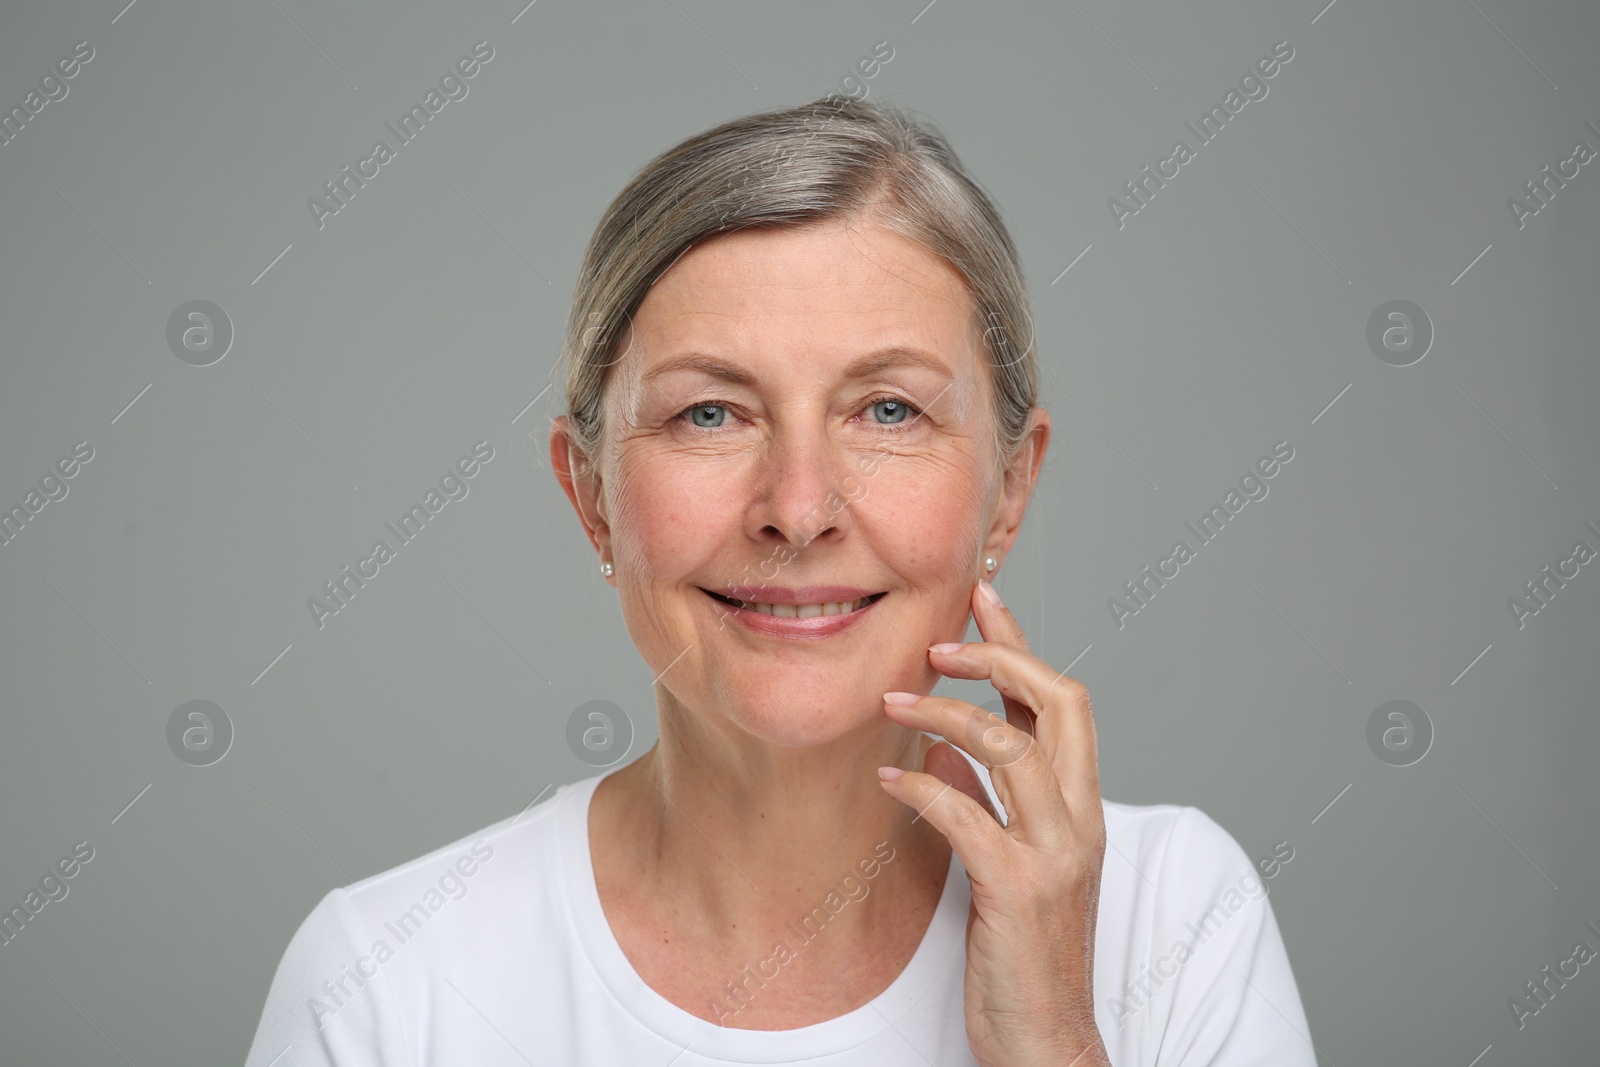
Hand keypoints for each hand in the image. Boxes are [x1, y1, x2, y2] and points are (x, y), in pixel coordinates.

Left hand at [877, 578, 1110, 1066]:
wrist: (1047, 1043)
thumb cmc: (1024, 955)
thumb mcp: (1008, 865)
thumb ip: (987, 802)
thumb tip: (943, 748)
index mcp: (1082, 808)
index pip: (1063, 702)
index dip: (1022, 644)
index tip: (981, 597)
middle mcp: (1081, 820)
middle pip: (1060, 702)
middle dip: (999, 658)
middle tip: (935, 646)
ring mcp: (1056, 854)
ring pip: (1011, 748)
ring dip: (944, 715)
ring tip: (889, 705)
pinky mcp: (1019, 890)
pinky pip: (966, 815)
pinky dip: (922, 788)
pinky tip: (885, 782)